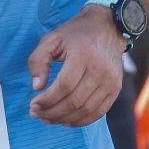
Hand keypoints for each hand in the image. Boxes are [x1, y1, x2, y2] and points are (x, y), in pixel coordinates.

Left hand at [27, 5, 124, 125]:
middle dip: (52, 112)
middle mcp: (100, 70)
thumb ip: (38, 61)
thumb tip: (37, 87)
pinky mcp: (115, 89)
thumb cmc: (75, 34)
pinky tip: (66, 120)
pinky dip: (81, 121)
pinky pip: (98, 112)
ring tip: (48, 118)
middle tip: (37, 114)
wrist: (108, 28)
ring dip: (64, 119)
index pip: (64, 86)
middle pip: (75, 101)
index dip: (47, 100)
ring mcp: (110, 81)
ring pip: (86, 110)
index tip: (33, 105)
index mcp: (83, 55)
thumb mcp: (51, 39)